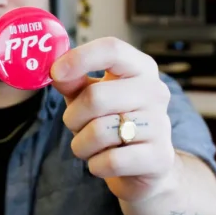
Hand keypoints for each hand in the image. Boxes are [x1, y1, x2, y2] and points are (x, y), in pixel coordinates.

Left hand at [50, 37, 176, 202]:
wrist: (146, 165)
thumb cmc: (113, 122)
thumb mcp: (91, 95)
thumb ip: (73, 80)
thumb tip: (55, 70)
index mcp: (140, 68)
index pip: (112, 49)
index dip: (79, 58)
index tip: (55, 72)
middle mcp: (155, 91)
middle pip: (96, 97)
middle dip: (73, 117)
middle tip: (75, 125)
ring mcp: (160, 124)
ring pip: (100, 132)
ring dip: (82, 145)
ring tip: (90, 146)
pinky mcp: (159, 157)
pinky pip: (111, 161)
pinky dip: (96, 165)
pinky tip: (103, 162)